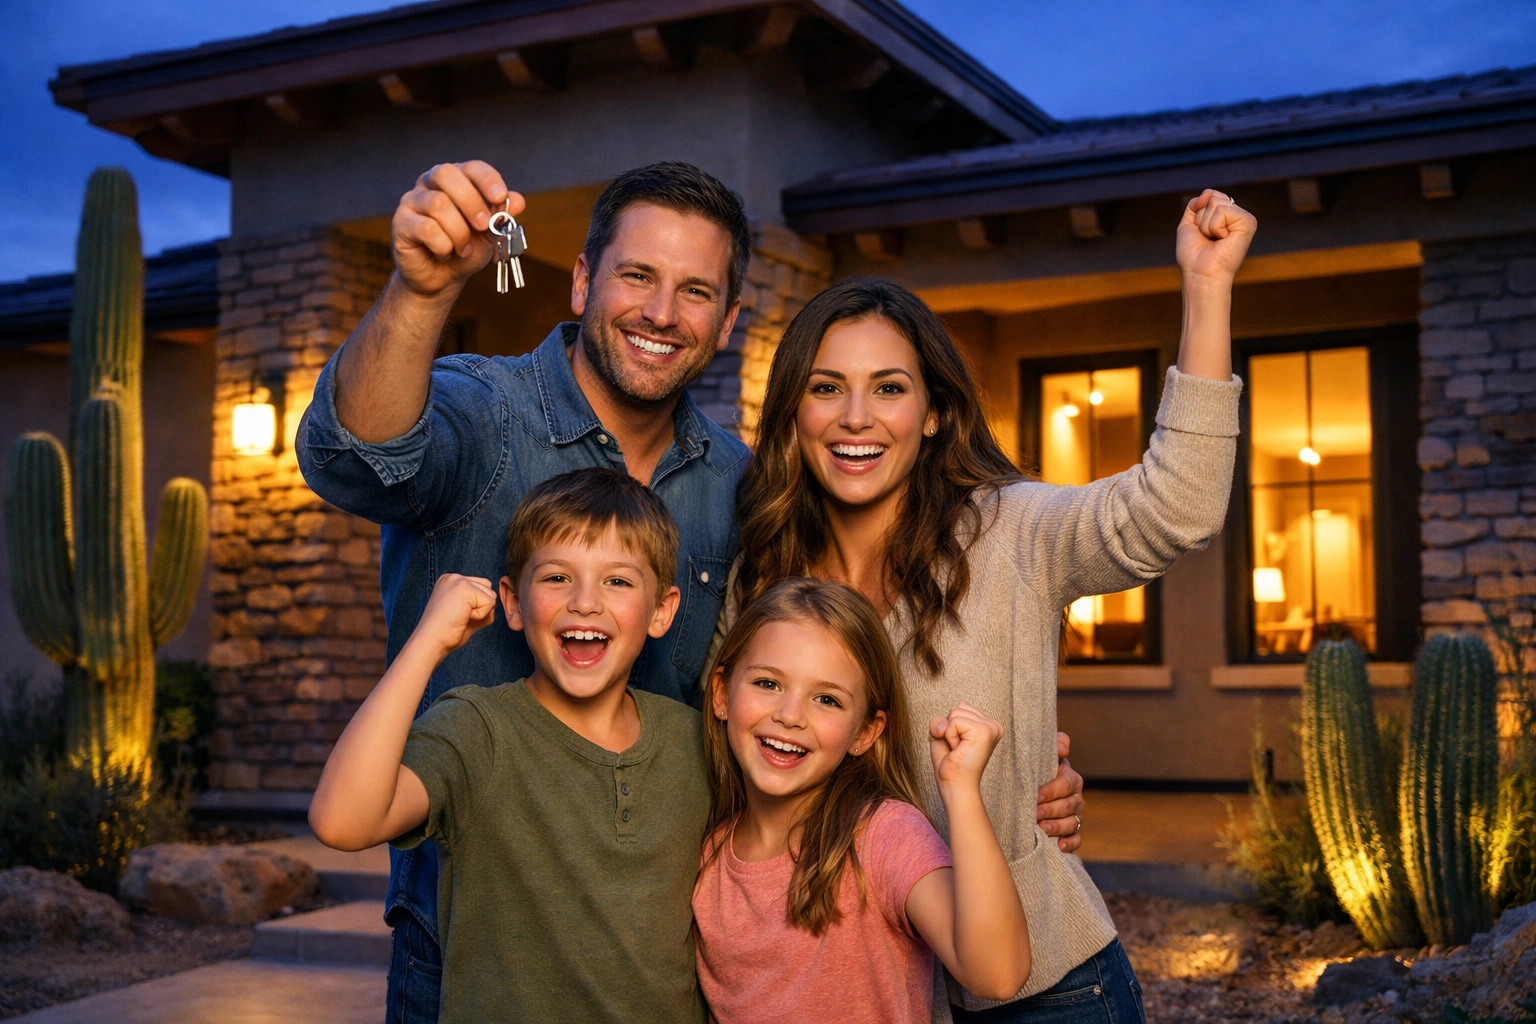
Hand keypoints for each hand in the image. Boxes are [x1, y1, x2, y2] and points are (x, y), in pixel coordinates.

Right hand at [392, 161, 523, 297]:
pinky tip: (444, 252)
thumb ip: (502, 217)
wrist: (442, 278)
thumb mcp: (489, 234)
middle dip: (471, 201)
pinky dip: (443, 245)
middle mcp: (430, 184)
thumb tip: (518, 201)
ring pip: (438, 204)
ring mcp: (412, 201)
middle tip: (483, 225)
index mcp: (455, 180)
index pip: (471, 167)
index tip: (500, 197)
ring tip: (463, 248)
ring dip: (459, 232)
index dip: (487, 179)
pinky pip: (425, 228)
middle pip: (447, 175)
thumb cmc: (465, 249)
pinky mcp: (401, 223)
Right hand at [412, 573, 497, 657]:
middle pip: (488, 589)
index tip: (457, 616)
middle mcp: (453, 577)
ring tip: (461, 617)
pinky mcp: (464, 587)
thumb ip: (478, 603)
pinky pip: (490, 603)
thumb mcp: (464, 613)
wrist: (430, 642)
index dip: (476, 608)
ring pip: (491, 596)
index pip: (481, 588)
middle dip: (481, 608)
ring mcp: (458, 580)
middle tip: (460, 618)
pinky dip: (481, 616)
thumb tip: (494, 601)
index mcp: (451, 582)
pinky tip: (463, 618)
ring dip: (481, 612)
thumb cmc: (446, 633)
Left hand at [929, 703, 1003, 791]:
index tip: (959, 746)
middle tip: (959, 749)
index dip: (950, 727)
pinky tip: (959, 750)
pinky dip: (950, 737)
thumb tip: (943, 723)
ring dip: (949, 734)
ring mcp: (990, 727)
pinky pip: (954, 722)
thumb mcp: (941, 736)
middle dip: (949, 729)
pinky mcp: (984, 731)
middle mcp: (993, 725)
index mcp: (988, 725)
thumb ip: (940, 721)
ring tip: (960, 750)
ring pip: (955, 712)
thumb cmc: (951, 765)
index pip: (960, 707)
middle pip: (957, 708)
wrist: (956, 785)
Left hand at [1037, 732, 1085, 853]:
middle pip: (1069, 805)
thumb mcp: (1044, 754)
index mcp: (1071, 779)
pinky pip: (1077, 840)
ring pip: (1072, 823)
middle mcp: (1076, 798)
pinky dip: (1069, 844)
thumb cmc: (1037, 769)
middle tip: (1035, 813)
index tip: (1037, 796)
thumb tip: (1063, 748)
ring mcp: (1075, 816)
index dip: (1053, 791)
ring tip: (1042, 829)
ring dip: (1057, 827)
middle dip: (1052, 810)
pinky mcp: (1072, 833)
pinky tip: (1059, 845)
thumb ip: (1054, 744)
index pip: (1067, 784)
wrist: (1030, 790)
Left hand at [1176, 188, 1256, 283]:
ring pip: (1216, 203)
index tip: (1201, 233)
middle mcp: (1237, 215)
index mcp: (1225, 215)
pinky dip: (1214, 227)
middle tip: (1208, 237)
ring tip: (1214, 240)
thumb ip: (1195, 204)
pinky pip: (1222, 211)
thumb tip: (1209, 192)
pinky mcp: (1248, 222)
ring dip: (1207, 225)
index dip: (1198, 212)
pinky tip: (1221, 239)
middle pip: (1213, 196)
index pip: (1210, 194)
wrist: (1200, 273)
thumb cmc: (1194, 255)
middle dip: (1201, 218)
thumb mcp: (1189, 224)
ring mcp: (1244, 218)